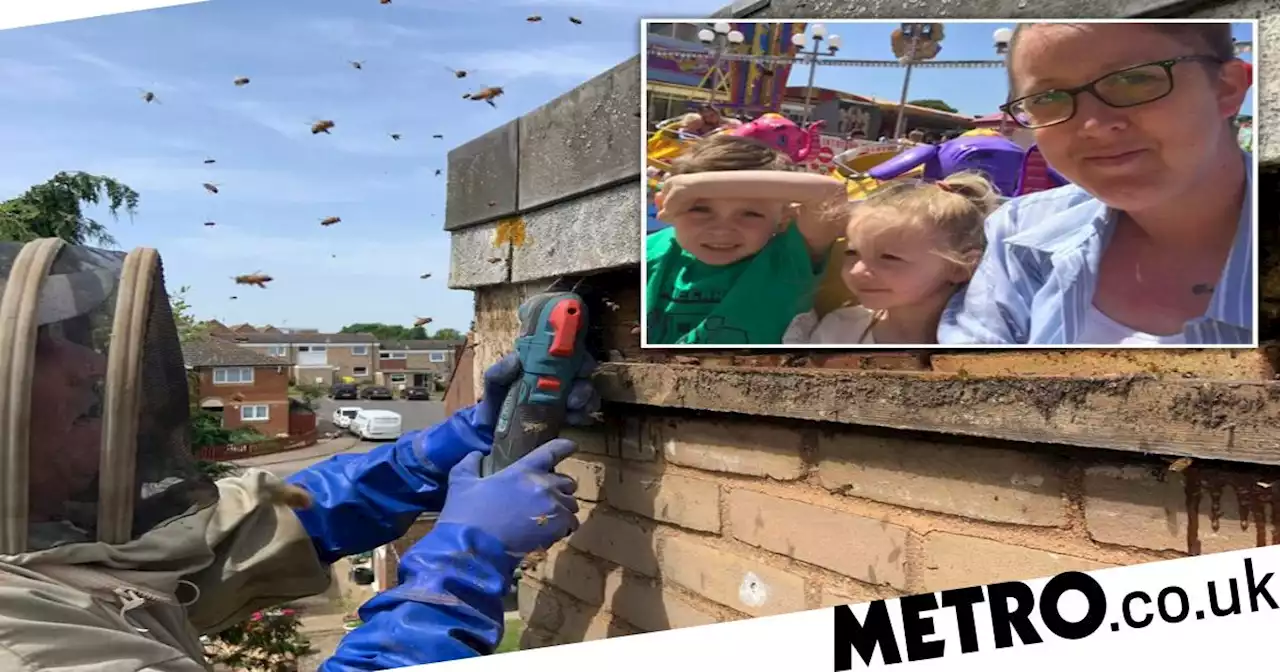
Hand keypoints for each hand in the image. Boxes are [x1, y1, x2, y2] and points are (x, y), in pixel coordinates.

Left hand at [415, 352, 599, 475]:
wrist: (491, 434)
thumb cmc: (494, 402)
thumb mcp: (493, 384)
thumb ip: (500, 371)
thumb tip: (515, 359)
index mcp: (543, 364)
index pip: (570, 354)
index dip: (580, 358)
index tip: (580, 369)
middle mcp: (558, 378)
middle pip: (583, 375)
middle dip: (584, 387)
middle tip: (575, 400)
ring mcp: (564, 398)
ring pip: (587, 394)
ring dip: (587, 402)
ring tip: (576, 413)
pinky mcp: (565, 418)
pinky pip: (583, 414)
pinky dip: (583, 417)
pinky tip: (574, 422)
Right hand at [438, 440, 579, 555]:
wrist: (473, 550)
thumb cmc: (465, 516)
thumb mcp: (460, 484)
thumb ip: (468, 465)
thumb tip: (475, 455)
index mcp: (522, 471)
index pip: (551, 451)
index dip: (564, 447)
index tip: (572, 446)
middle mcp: (542, 485)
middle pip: (567, 482)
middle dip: (561, 489)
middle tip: (548, 499)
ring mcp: (552, 507)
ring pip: (571, 505)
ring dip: (563, 510)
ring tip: (549, 519)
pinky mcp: (557, 529)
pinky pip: (570, 525)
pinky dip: (563, 529)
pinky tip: (549, 534)